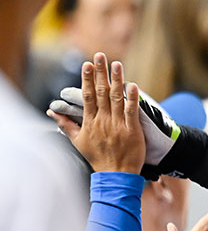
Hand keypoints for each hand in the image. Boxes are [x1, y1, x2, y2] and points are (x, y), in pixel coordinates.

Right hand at [48, 53, 143, 172]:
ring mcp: (117, 124)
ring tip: (116, 63)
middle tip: (100, 55)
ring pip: (116, 98)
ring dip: (116, 79)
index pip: (87, 96)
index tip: (87, 64)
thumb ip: (66, 124)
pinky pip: (131, 110)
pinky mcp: (132, 129)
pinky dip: (131, 97)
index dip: (87, 79)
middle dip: (100, 73)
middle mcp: (103, 121)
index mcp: (90, 122)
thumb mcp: (77, 142)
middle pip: (101, 92)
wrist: (115, 175)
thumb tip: (52, 111)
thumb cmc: (97, 158)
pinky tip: (132, 84)